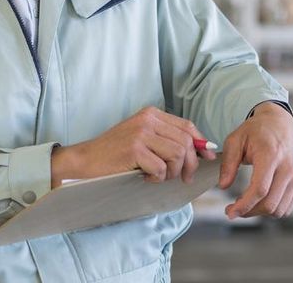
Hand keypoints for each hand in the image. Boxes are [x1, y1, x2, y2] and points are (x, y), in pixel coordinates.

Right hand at [50, 107, 216, 186]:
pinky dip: (157, 178)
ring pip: (177, 155)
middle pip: (186, 142)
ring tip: (159, 176)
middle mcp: (147, 119)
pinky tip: (145, 177)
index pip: (187, 126)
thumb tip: (201, 150)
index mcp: (151, 114)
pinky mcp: (134, 149)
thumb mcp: (142, 138)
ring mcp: (140, 133)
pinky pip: (161, 168)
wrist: (86, 159)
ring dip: (172, 173)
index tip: (207, 158)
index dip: (200, 143)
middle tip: (183, 178)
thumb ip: (167, 139)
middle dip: (190, 165)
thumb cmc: (115, 153)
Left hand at [218, 101, 292, 218]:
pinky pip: (286, 206)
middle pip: (270, 204)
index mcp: (270, 155)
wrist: (281, 123)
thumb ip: (228, 163)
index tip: (229, 212)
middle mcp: (287, 168)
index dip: (244, 205)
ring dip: (259, 213)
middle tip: (233, 209)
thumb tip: (223, 186)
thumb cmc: (256, 130)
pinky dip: (271, 209)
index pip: (260, 189)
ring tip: (244, 204)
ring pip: (279, 210)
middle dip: (249, 212)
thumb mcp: (235, 140)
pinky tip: (257, 201)